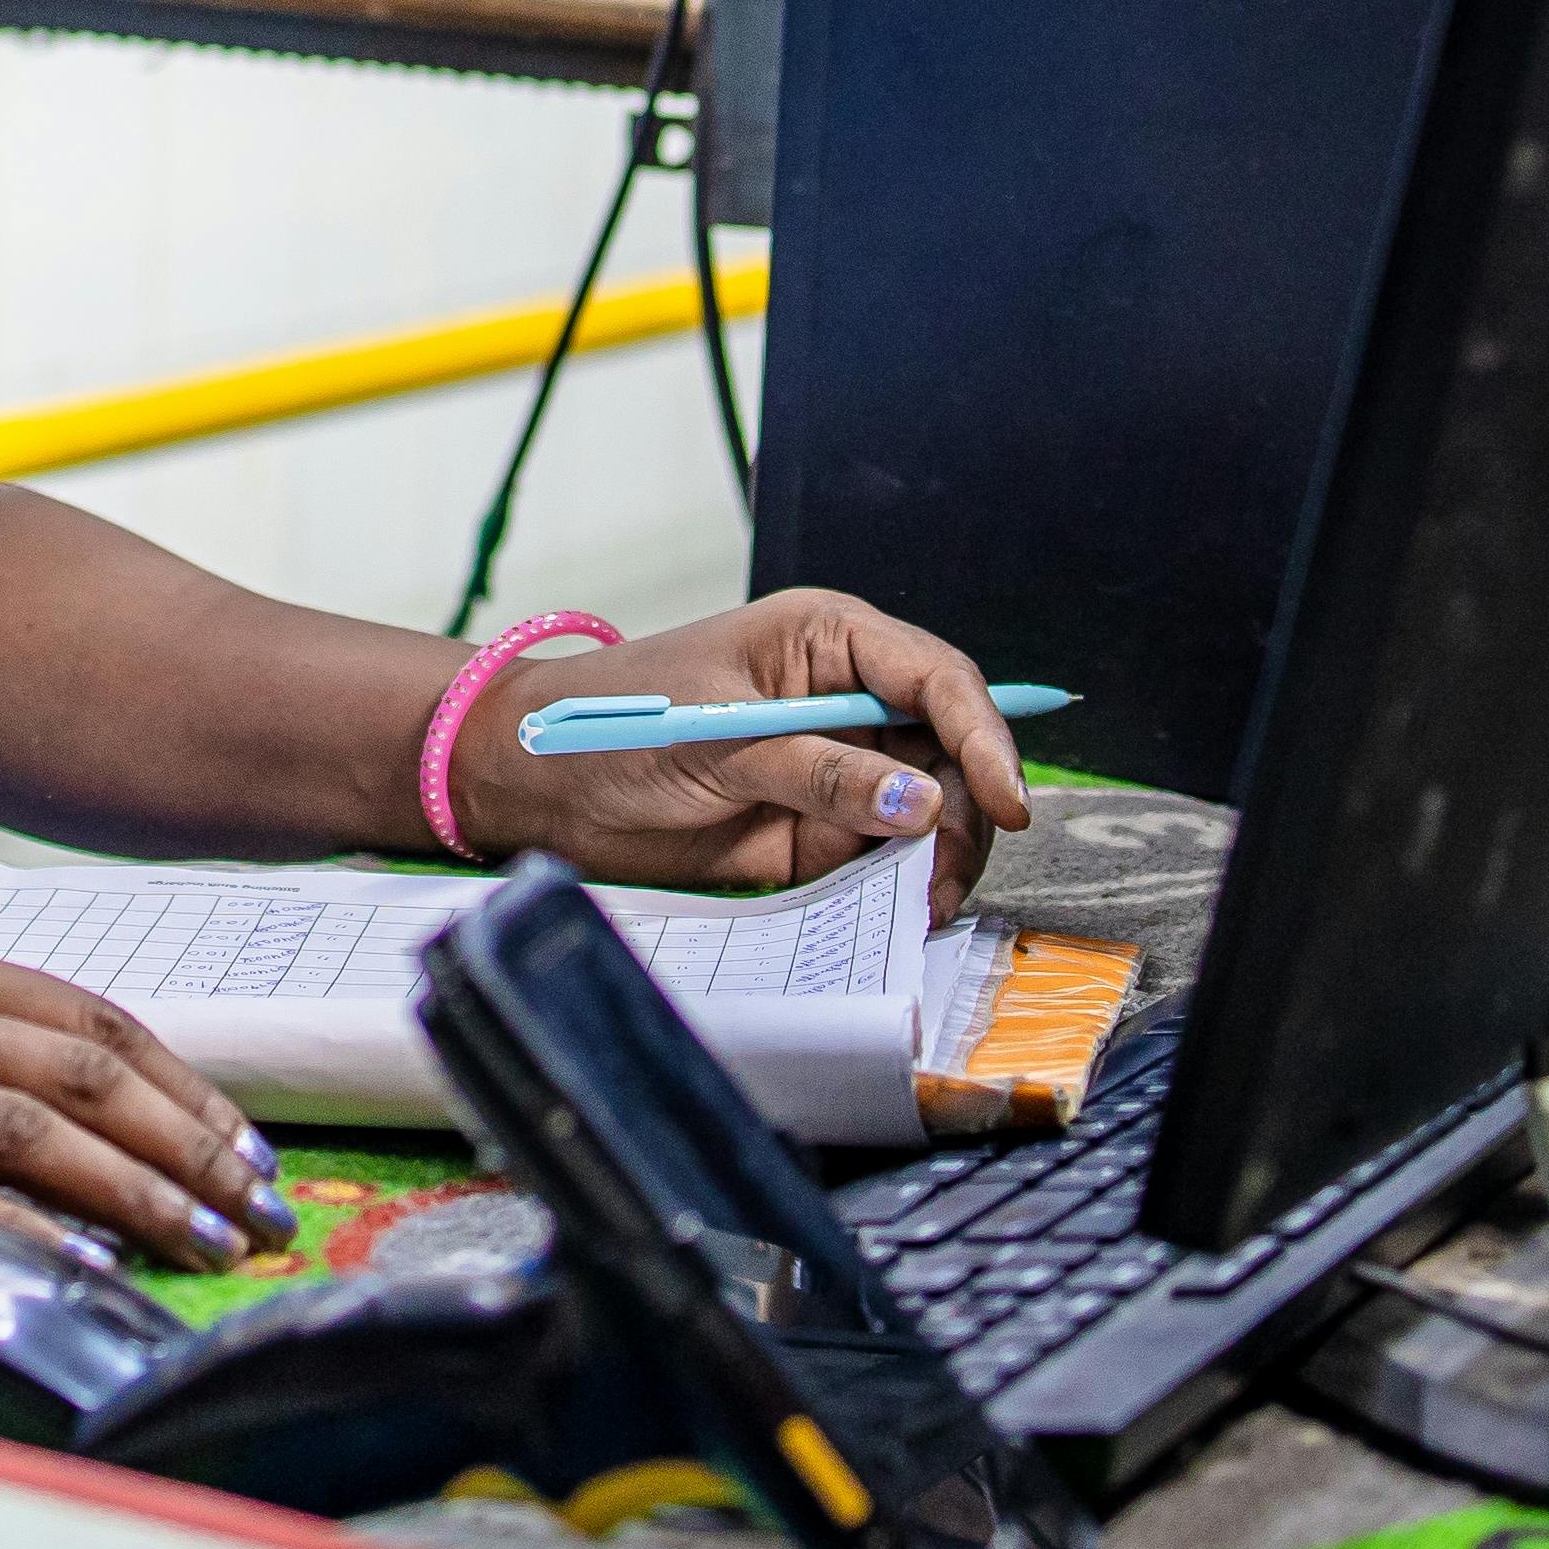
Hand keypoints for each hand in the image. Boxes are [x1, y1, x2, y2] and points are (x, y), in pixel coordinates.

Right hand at [0, 927, 298, 1268]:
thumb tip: (71, 1104)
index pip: (94, 1023)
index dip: (189, 1089)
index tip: (254, 1150)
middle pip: (84, 1081)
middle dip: (195, 1151)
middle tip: (266, 1214)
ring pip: (26, 1138)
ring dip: (137, 1196)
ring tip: (209, 1249)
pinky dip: (15, 1233)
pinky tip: (80, 1268)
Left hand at [440, 588, 1034, 921]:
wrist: (539, 785)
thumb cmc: (614, 726)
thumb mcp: (718, 741)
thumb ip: (818, 771)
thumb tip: (922, 802)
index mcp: (828, 639)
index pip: (937, 678)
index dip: (985, 735)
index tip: (1009, 802)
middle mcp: (849, 698)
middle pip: (954, 750)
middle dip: (966, 812)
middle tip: (944, 878)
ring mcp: (840, 767)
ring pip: (935, 809)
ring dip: (942, 857)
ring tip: (919, 902)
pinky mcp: (822, 829)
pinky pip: (889, 856)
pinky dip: (906, 884)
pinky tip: (902, 908)